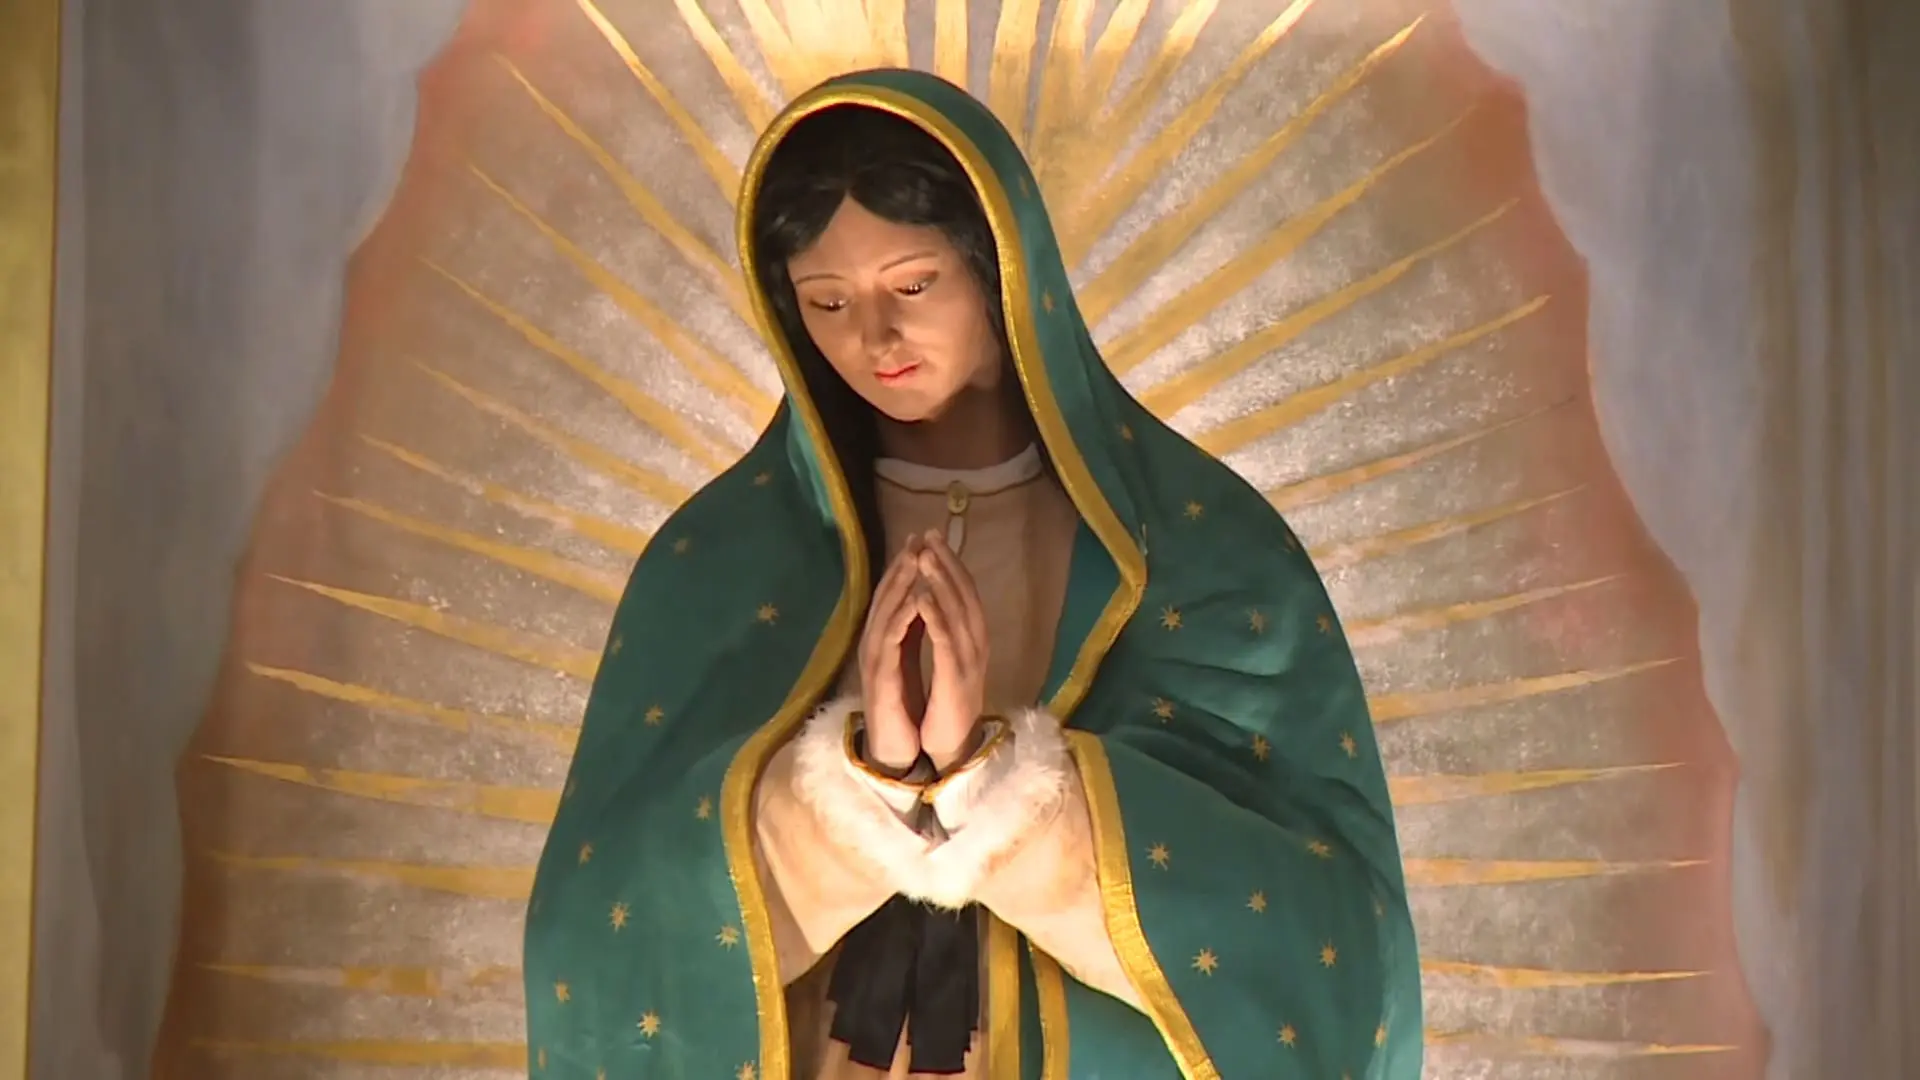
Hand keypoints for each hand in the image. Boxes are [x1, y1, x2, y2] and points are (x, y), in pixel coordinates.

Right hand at [858, 535, 926, 770]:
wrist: (894, 746)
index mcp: (884, 639)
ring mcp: (873, 658)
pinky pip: (890, 640)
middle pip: (886, 596)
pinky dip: (903, 617)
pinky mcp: (879, 676)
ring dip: (900, 584)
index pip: (893, 594)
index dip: (906, 566)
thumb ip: (912, 631)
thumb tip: (922, 599)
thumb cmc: (902, 705)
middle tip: (918, 537)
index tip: (922, 539)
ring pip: (885, 612)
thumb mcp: (909, 660)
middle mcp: (874, 643)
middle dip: (902, 565)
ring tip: (916, 558)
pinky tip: (916, 599)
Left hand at [913, 530, 989, 770]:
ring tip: (925, 556)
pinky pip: (945, 642)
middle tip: (929, 534)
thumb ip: (945, 629)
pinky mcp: (956, 678)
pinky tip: (922, 597)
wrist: (952, 745)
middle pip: (964, 593)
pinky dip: (935, 617)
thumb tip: (935, 596)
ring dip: (940, 582)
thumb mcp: (946, 659)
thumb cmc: (946, 703)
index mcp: (972, 638)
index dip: (950, 562)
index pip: (964, 591)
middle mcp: (976, 643)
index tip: (931, 536)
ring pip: (957, 612)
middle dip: (946, 562)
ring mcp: (969, 660)